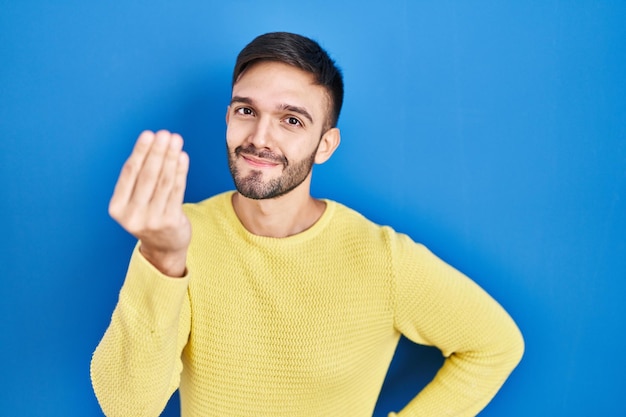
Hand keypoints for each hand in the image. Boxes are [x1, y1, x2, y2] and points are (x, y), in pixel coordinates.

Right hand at [109, 130, 190, 276]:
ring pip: (163, 181)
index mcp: (117, 208)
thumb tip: (152, 144)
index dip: (140, 152)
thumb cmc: (149, 216)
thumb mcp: (134, 202)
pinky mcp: (170, 221)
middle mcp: (132, 215)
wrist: (164, 248)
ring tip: (176, 140)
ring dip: (170, 157)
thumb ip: (138, 179)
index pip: (130, 173)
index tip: (149, 134)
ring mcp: (152, 220)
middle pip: (147, 176)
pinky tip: (182, 157)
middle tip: (165, 134)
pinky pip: (177, 191)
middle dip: (157, 152)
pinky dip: (180, 172)